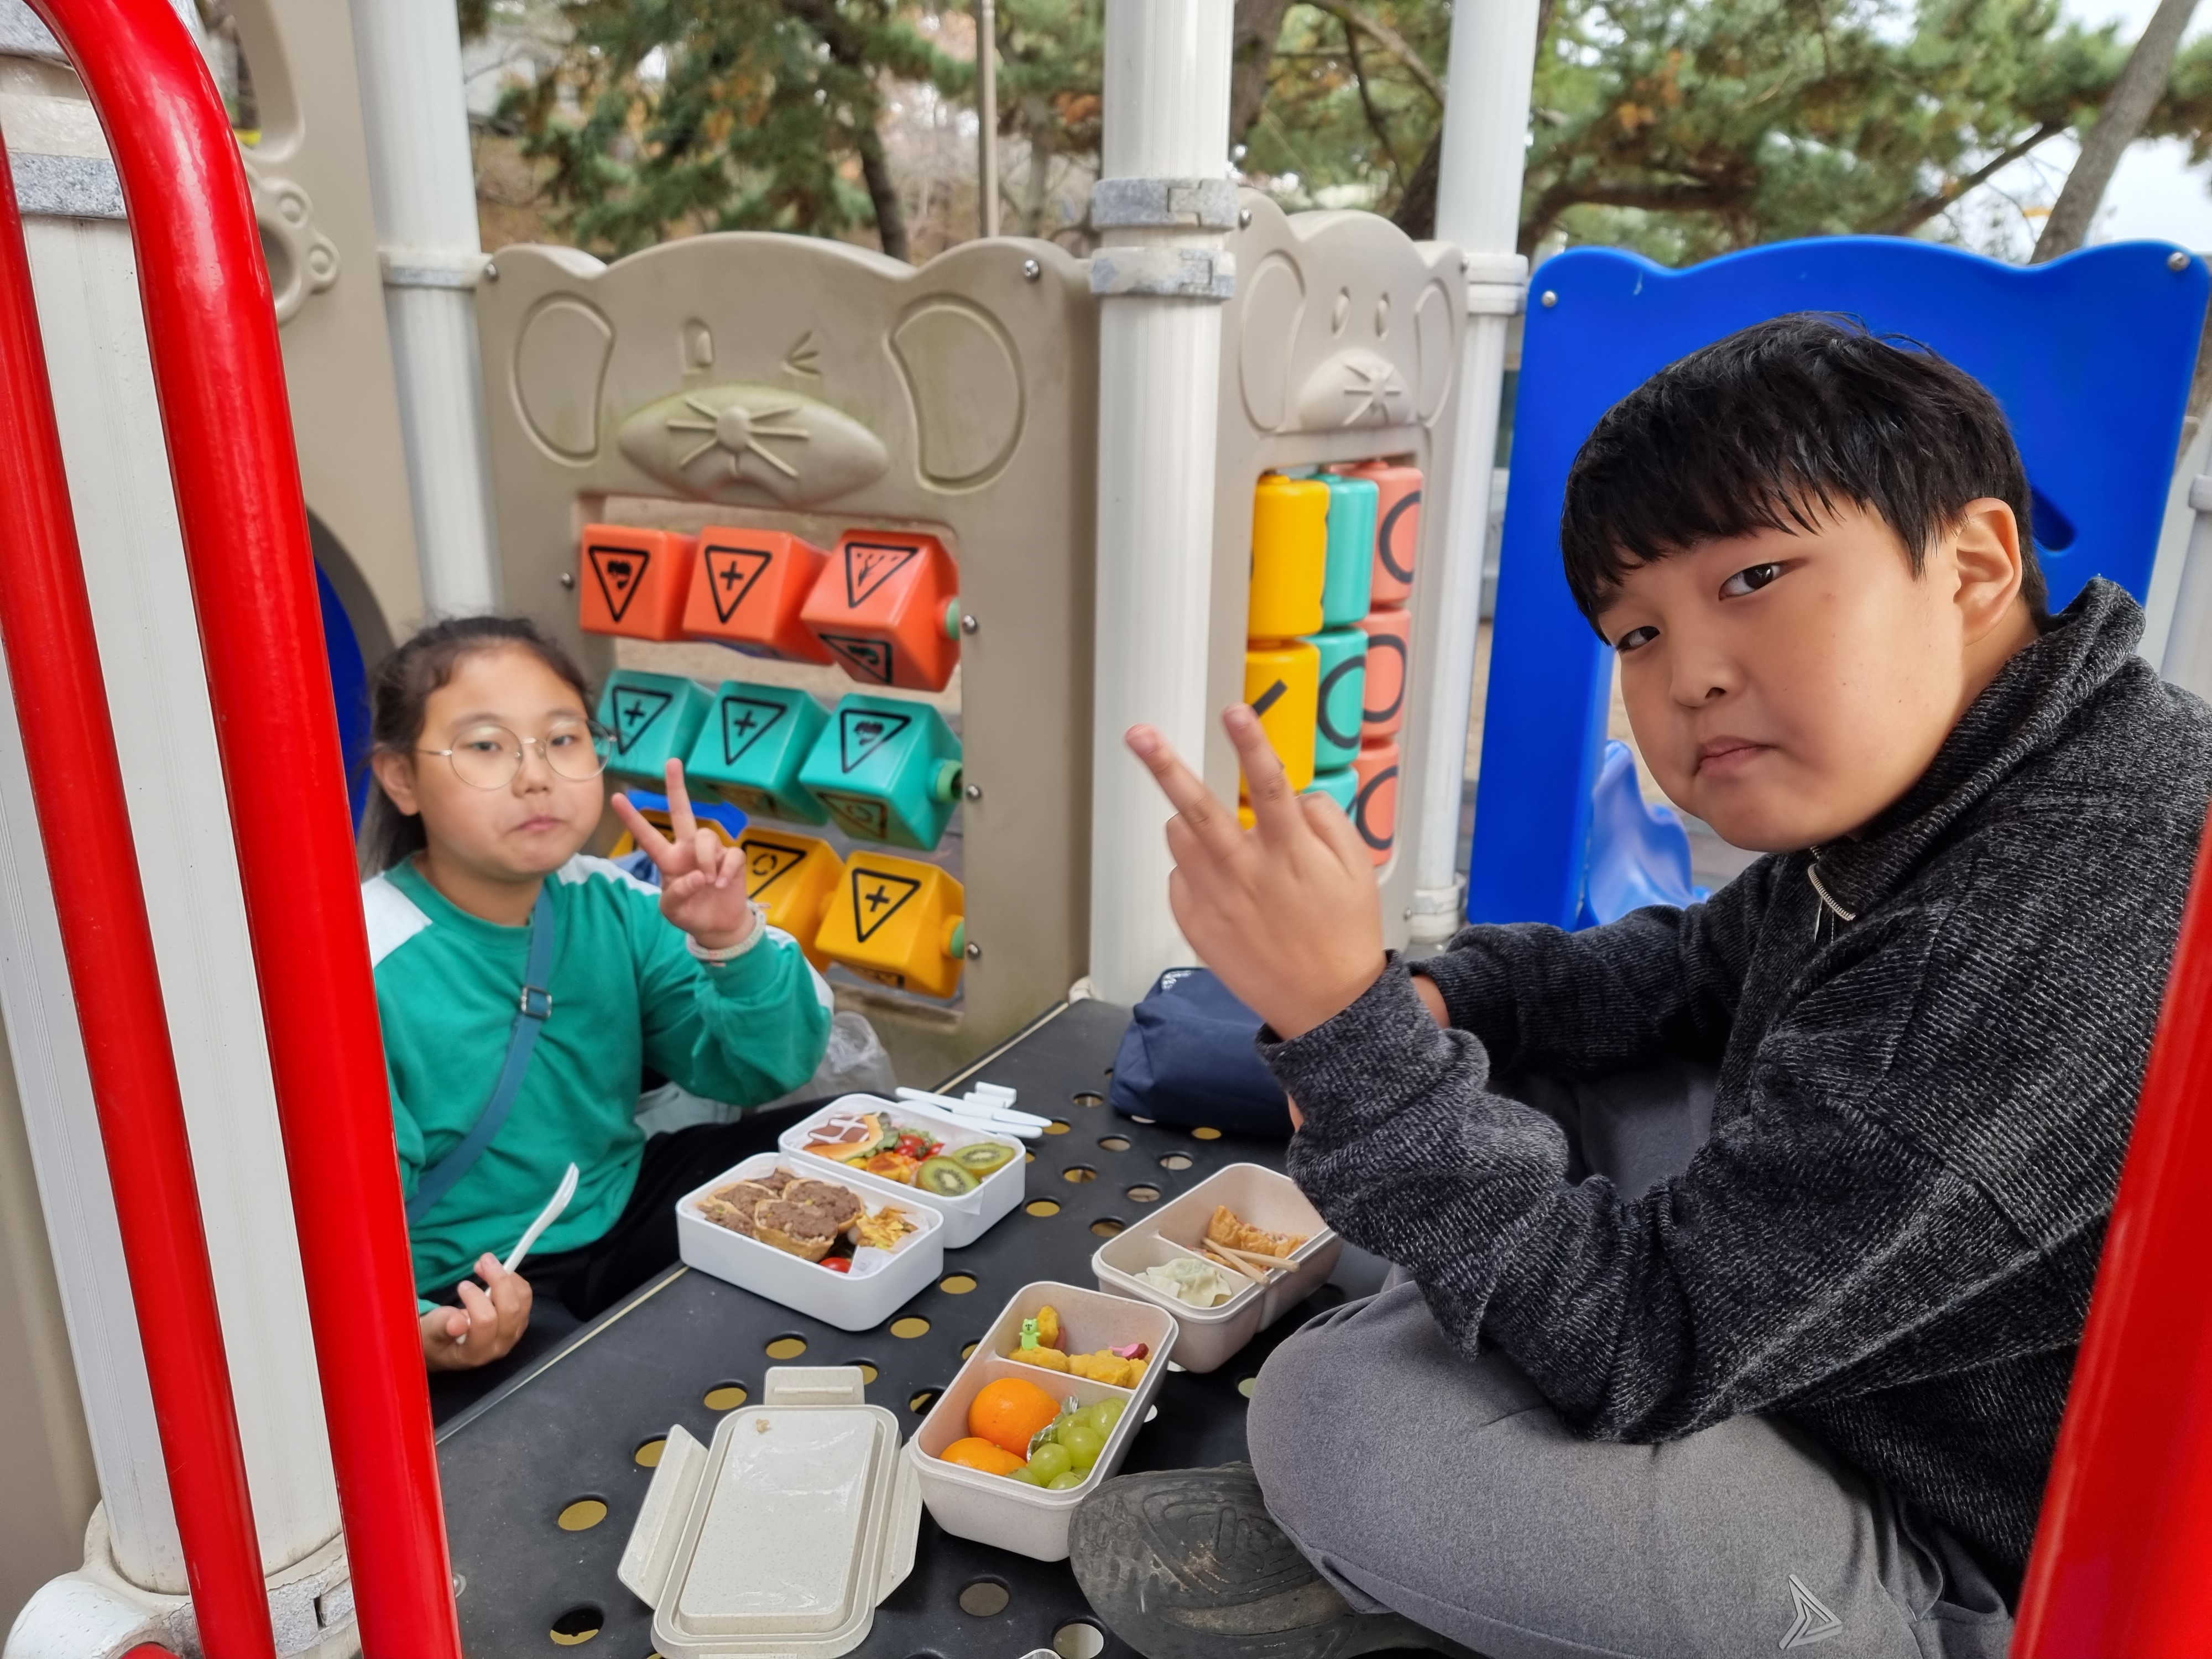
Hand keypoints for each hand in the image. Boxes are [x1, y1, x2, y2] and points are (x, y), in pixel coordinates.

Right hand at [421, 1253, 532, 1370]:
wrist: (444, 1349)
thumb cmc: (433, 1340)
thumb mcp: (427, 1334)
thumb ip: (441, 1327)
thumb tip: (458, 1322)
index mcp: (475, 1353)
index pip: (485, 1322)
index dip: (476, 1298)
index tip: (462, 1285)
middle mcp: (498, 1346)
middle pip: (510, 1310)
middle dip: (499, 1280)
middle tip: (482, 1260)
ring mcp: (512, 1336)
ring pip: (522, 1302)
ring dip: (508, 1278)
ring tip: (487, 1263)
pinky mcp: (518, 1324)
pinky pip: (525, 1299)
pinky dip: (514, 1280)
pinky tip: (497, 1272)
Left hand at [611, 761, 754, 950]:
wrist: (717, 926)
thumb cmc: (690, 913)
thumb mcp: (672, 910)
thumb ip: (677, 894)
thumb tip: (698, 876)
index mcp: (668, 860)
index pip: (648, 836)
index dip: (632, 819)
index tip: (616, 798)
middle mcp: (688, 850)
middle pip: (682, 813)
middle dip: (676, 788)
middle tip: (672, 762)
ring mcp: (711, 853)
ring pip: (707, 836)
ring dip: (707, 859)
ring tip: (709, 882)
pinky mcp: (732, 860)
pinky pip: (732, 854)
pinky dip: (727, 870)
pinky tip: (723, 884)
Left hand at [1126, 705, 1386, 1039]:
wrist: (1326, 1007)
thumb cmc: (1344, 934)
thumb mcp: (1357, 871)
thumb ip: (1326, 822)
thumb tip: (1295, 794)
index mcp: (1291, 853)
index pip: (1269, 786)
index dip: (1252, 744)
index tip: (1235, 711)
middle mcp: (1246, 873)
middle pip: (1198, 809)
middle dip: (1166, 766)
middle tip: (1138, 734)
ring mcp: (1216, 900)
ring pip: (1180, 838)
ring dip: (1191, 824)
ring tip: (1219, 841)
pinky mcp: (1195, 925)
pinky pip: (1180, 878)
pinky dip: (1196, 871)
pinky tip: (1226, 891)